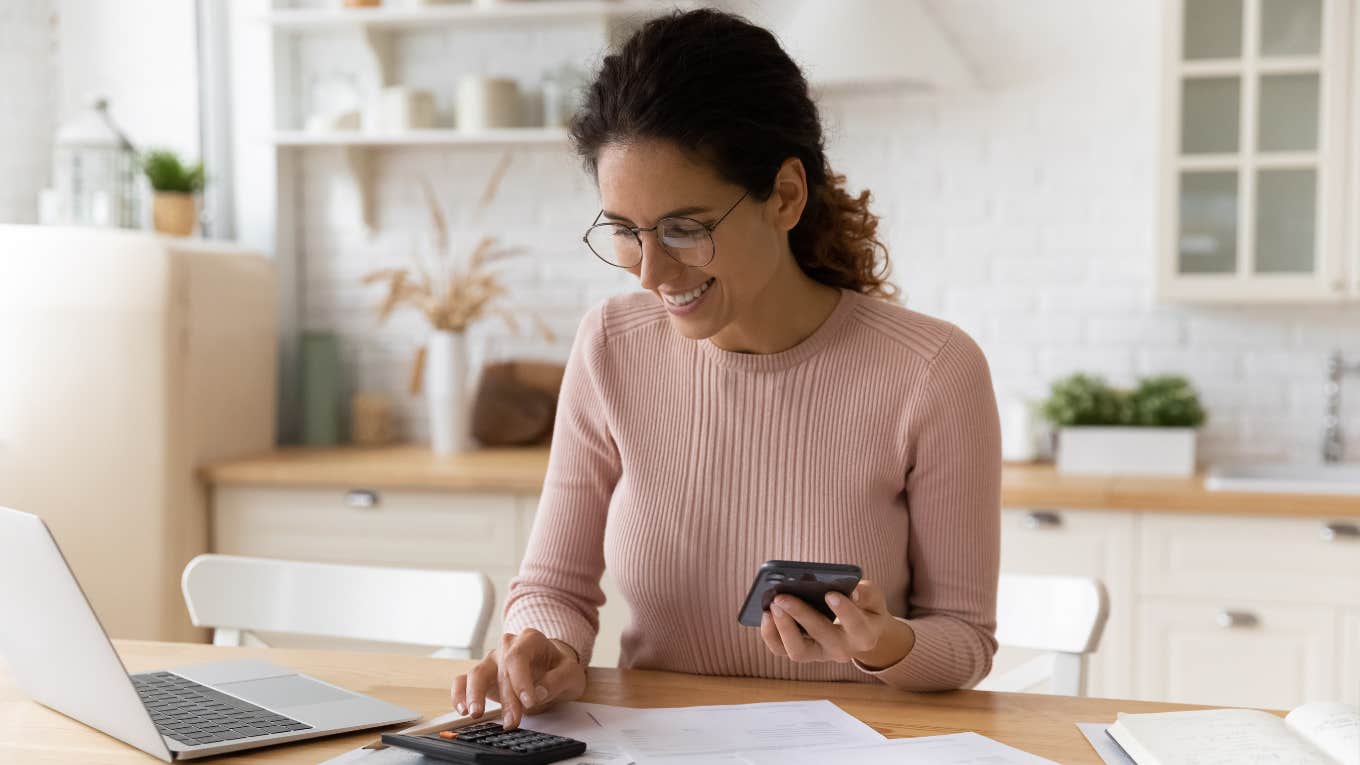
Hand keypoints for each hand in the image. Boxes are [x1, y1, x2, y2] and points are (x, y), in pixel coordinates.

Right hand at [450, 628, 587, 729]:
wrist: (552, 668)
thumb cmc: (559, 668)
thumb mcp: (571, 673)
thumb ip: (557, 680)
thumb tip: (539, 692)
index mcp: (529, 640)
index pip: (518, 657)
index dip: (521, 680)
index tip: (529, 702)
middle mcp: (507, 647)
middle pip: (500, 669)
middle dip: (506, 698)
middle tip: (512, 721)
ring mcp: (492, 660)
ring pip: (476, 674)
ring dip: (475, 695)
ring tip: (476, 714)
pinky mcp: (482, 676)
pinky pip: (462, 681)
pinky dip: (459, 695)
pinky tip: (462, 709)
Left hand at [758, 580, 914, 668]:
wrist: (859, 631)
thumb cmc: (864, 607)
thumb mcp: (873, 597)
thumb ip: (864, 593)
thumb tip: (850, 592)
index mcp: (864, 635)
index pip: (856, 626)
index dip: (844, 610)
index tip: (830, 593)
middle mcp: (842, 650)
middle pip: (822, 636)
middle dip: (801, 615)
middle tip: (782, 596)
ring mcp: (820, 654)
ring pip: (798, 651)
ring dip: (783, 628)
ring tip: (772, 605)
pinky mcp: (802, 653)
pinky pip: (781, 650)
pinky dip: (770, 634)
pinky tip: (766, 613)